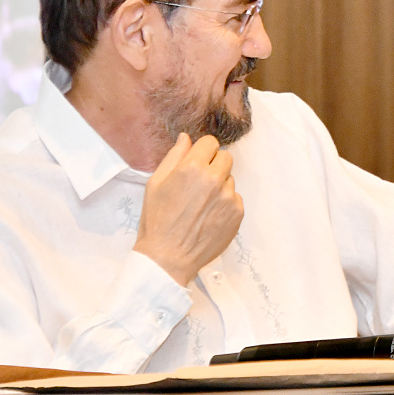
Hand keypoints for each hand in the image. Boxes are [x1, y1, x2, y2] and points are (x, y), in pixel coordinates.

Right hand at [134, 133, 242, 286]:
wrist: (168, 257)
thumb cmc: (157, 220)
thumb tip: (186, 137)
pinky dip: (225, 203)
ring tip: (200, 204)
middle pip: (225, 157)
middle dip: (213, 165)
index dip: (202, 151)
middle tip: (198, 183)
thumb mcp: (155, 183)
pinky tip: (209, 216)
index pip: (210, 142)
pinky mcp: (238, 212)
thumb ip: (174, 156)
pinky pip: (235, 197)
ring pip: (230, 178)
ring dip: (219, 185)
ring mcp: (228, 196)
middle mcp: (215, 178)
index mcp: (192, 168)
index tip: (196, 162)